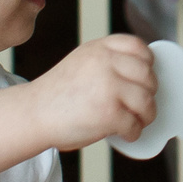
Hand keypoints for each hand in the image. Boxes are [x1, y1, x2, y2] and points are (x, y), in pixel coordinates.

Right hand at [25, 34, 156, 150]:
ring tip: (137, 121)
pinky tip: (125, 134)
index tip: (145, 77)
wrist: (32, 114)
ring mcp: (109, 87)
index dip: (148, 64)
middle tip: (141, 106)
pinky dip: (133, 133)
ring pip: (146, 101)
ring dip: (147, 115)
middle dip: (149, 93)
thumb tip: (141, 74)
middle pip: (147, 76)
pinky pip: (135, 125)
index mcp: (99, 48)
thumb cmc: (57, 94)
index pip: (138, 47)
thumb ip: (107, 61)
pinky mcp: (109, 113)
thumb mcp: (82, 62)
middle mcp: (106, 63)